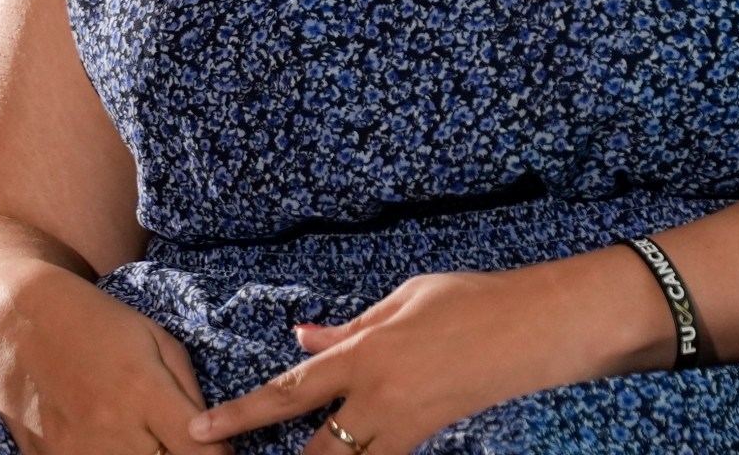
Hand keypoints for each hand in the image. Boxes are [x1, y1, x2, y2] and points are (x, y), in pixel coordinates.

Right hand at [0, 262, 228, 454]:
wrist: (17, 321)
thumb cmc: (97, 323)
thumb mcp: (156, 340)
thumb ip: (189, 392)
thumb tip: (212, 438)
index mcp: (143, 391)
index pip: (200, 451)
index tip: (221, 452)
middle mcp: (111, 428)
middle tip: (175, 442)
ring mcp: (77, 451)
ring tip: (141, 438)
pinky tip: (108, 441)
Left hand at [187, 253, 664, 454]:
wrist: (536, 330)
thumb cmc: (470, 301)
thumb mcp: (401, 300)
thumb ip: (348, 327)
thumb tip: (302, 338)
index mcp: (364, 354)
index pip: (289, 391)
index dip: (241, 414)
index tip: (201, 430)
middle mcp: (379, 399)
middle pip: (316, 452)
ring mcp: (407, 425)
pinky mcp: (431, 436)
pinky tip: (350, 446)